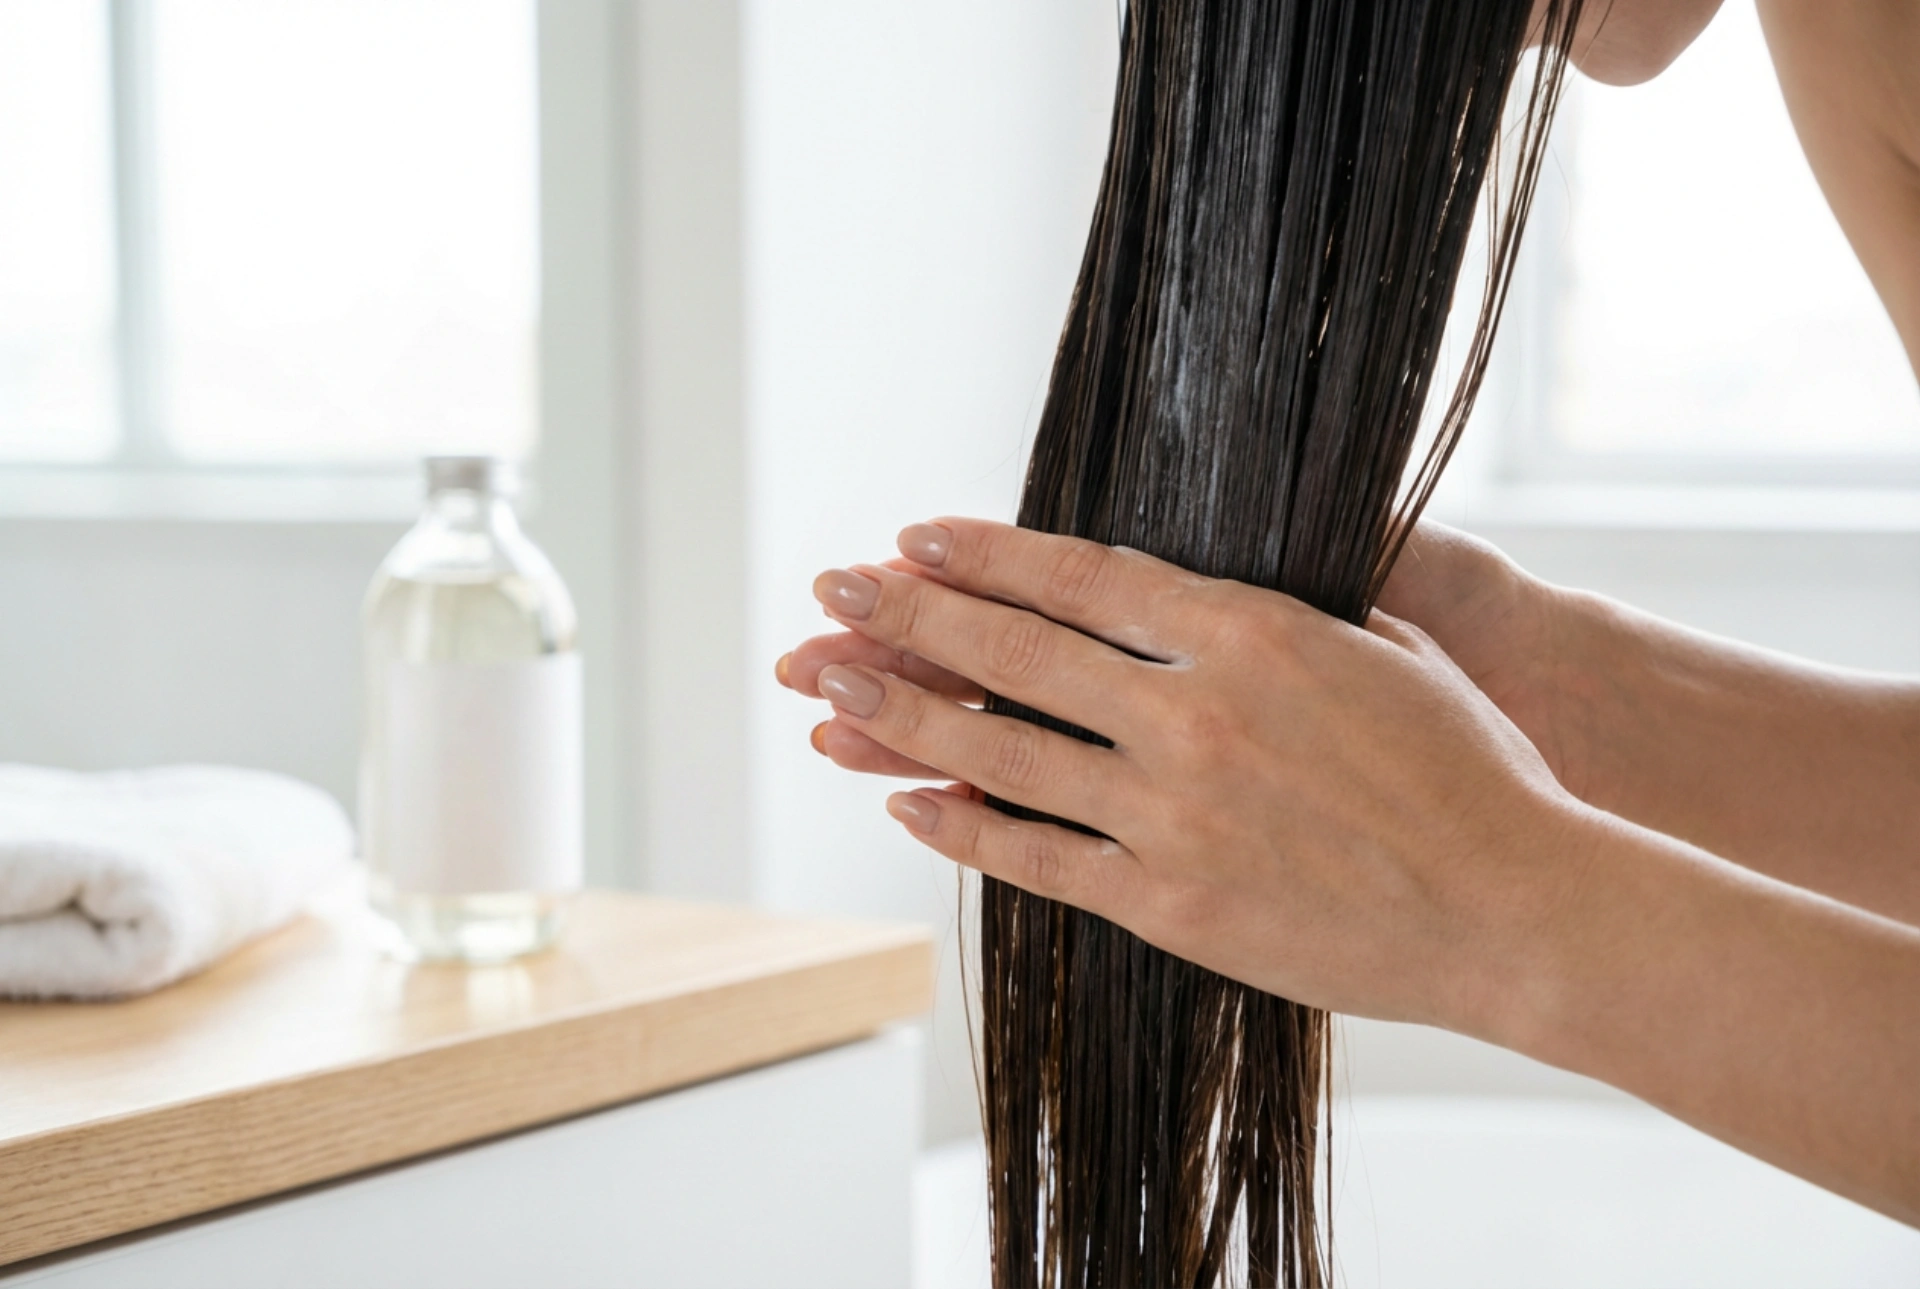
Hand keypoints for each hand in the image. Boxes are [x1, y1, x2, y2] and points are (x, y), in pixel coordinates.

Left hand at [777, 518, 1600, 1034]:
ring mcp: (1174, 813)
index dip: (988, 552)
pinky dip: (962, 827)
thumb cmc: (1468, 772)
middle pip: (1018, 649)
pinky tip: (903, 800)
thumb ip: (1276, 617)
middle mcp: (1196, 714)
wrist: (1517, 906)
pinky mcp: (1172, 904)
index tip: (918, 534)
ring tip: (830, 685)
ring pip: (1005, 749)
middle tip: (836, 587)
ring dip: (906, 710)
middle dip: (912, 611)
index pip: (1083, 577)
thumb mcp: (1382, 650)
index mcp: (1252, 634)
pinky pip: (1039, 859)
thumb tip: (1191, 591)